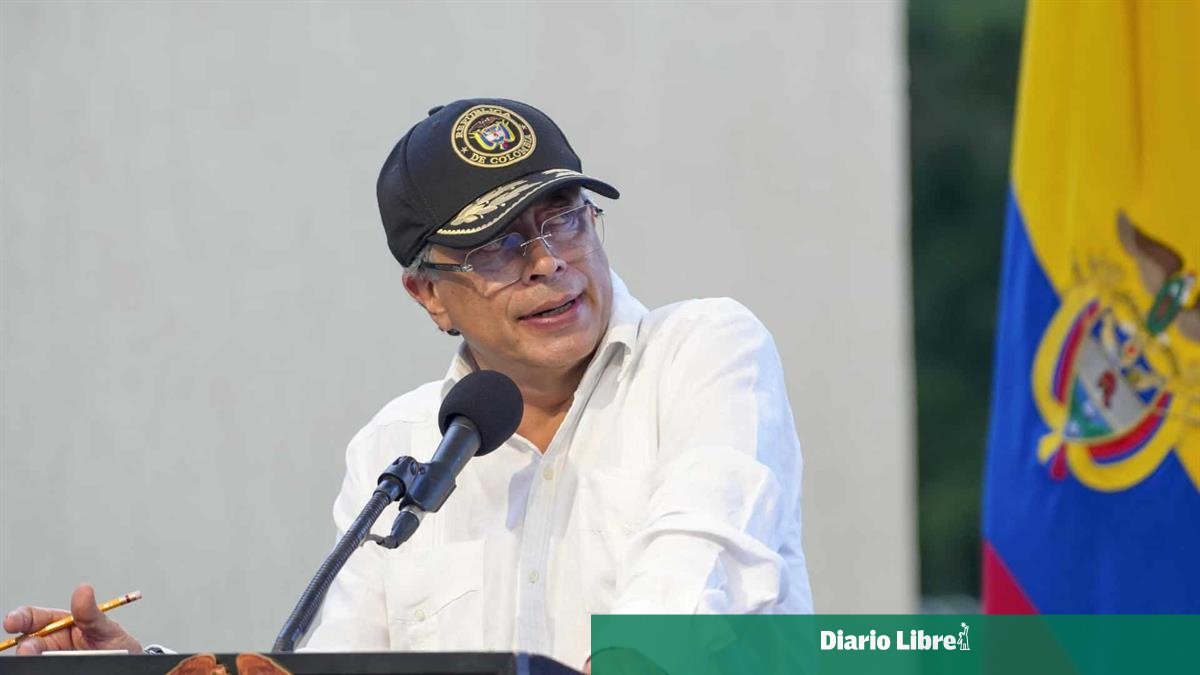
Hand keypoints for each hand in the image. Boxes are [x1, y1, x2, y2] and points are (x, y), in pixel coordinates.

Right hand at [3, 583, 142, 654]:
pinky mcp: (56, 668)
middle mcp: (51, 643)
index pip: (32, 618)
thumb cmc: (116, 644)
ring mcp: (53, 659)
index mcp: (59, 624)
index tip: (12, 622)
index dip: (19, 618)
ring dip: (34, 659)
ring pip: (34, 659)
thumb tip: (83, 589)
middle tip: (30, 651)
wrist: (127, 662)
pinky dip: (43, 667)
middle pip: (28, 644)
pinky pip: (45, 668)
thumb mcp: (106, 627)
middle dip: (26, 647)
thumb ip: (91, 613)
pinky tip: (50, 666)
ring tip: (41, 659)